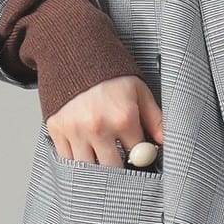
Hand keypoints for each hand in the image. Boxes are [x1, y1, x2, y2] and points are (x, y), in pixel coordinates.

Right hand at [46, 75, 163, 166]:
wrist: (76, 54)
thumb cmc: (110, 74)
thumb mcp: (139, 92)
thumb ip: (154, 119)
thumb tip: (166, 143)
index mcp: (124, 117)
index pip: (139, 155)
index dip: (141, 158)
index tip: (140, 157)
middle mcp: (99, 127)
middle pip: (113, 169)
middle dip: (119, 169)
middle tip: (121, 162)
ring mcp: (75, 130)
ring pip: (88, 169)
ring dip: (96, 169)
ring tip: (103, 158)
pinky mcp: (57, 129)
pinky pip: (66, 160)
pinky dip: (75, 161)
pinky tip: (85, 152)